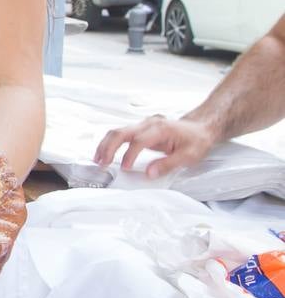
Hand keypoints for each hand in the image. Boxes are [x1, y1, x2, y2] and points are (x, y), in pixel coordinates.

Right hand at [93, 115, 215, 177]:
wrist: (201, 127)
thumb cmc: (196, 140)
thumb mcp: (189, 155)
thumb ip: (167, 164)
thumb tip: (149, 173)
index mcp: (160, 129)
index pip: (138, 141)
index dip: (129, 155)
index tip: (125, 167)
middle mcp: (148, 124)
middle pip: (121, 132)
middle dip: (108, 148)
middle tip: (101, 163)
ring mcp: (143, 125)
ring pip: (117, 131)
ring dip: (105, 145)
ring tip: (98, 159)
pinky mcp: (140, 129)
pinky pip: (121, 134)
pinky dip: (110, 143)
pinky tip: (105, 152)